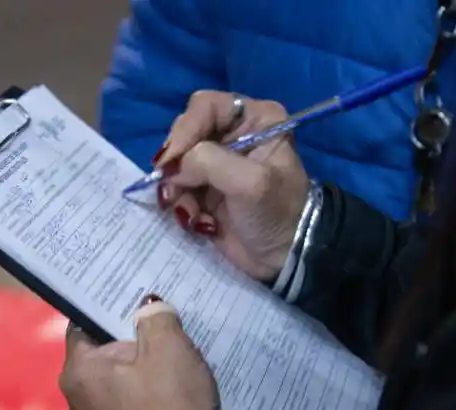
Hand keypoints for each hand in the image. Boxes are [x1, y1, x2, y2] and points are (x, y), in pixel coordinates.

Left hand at [59, 296, 219, 409]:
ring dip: (137, 376)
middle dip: (127, 345)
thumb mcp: (168, 346)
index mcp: (78, 373)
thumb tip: (149, 309)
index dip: (108, 313)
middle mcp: (76, 402)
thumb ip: (155, 318)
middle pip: (101, 359)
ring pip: (116, 387)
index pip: (83, 328)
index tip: (133, 305)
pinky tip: (170, 398)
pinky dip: (143, 402)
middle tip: (158, 331)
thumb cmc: (170, 399)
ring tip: (169, 365)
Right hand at [154, 91, 310, 280]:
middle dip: (177, 165)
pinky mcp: (204, 190)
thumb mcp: (250, 182)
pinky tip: (198, 222)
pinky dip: (181, 206)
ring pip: (176, 164)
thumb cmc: (276, 213)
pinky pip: (177, 189)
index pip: (204, 106)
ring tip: (190, 213)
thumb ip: (208, 162)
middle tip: (175, 191)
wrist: (284, 258)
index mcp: (255, 119)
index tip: (172, 161)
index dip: (184, 129)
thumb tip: (171, 168)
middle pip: (185, 133)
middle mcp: (233, 135)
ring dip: (177, 191)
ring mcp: (217, 164)